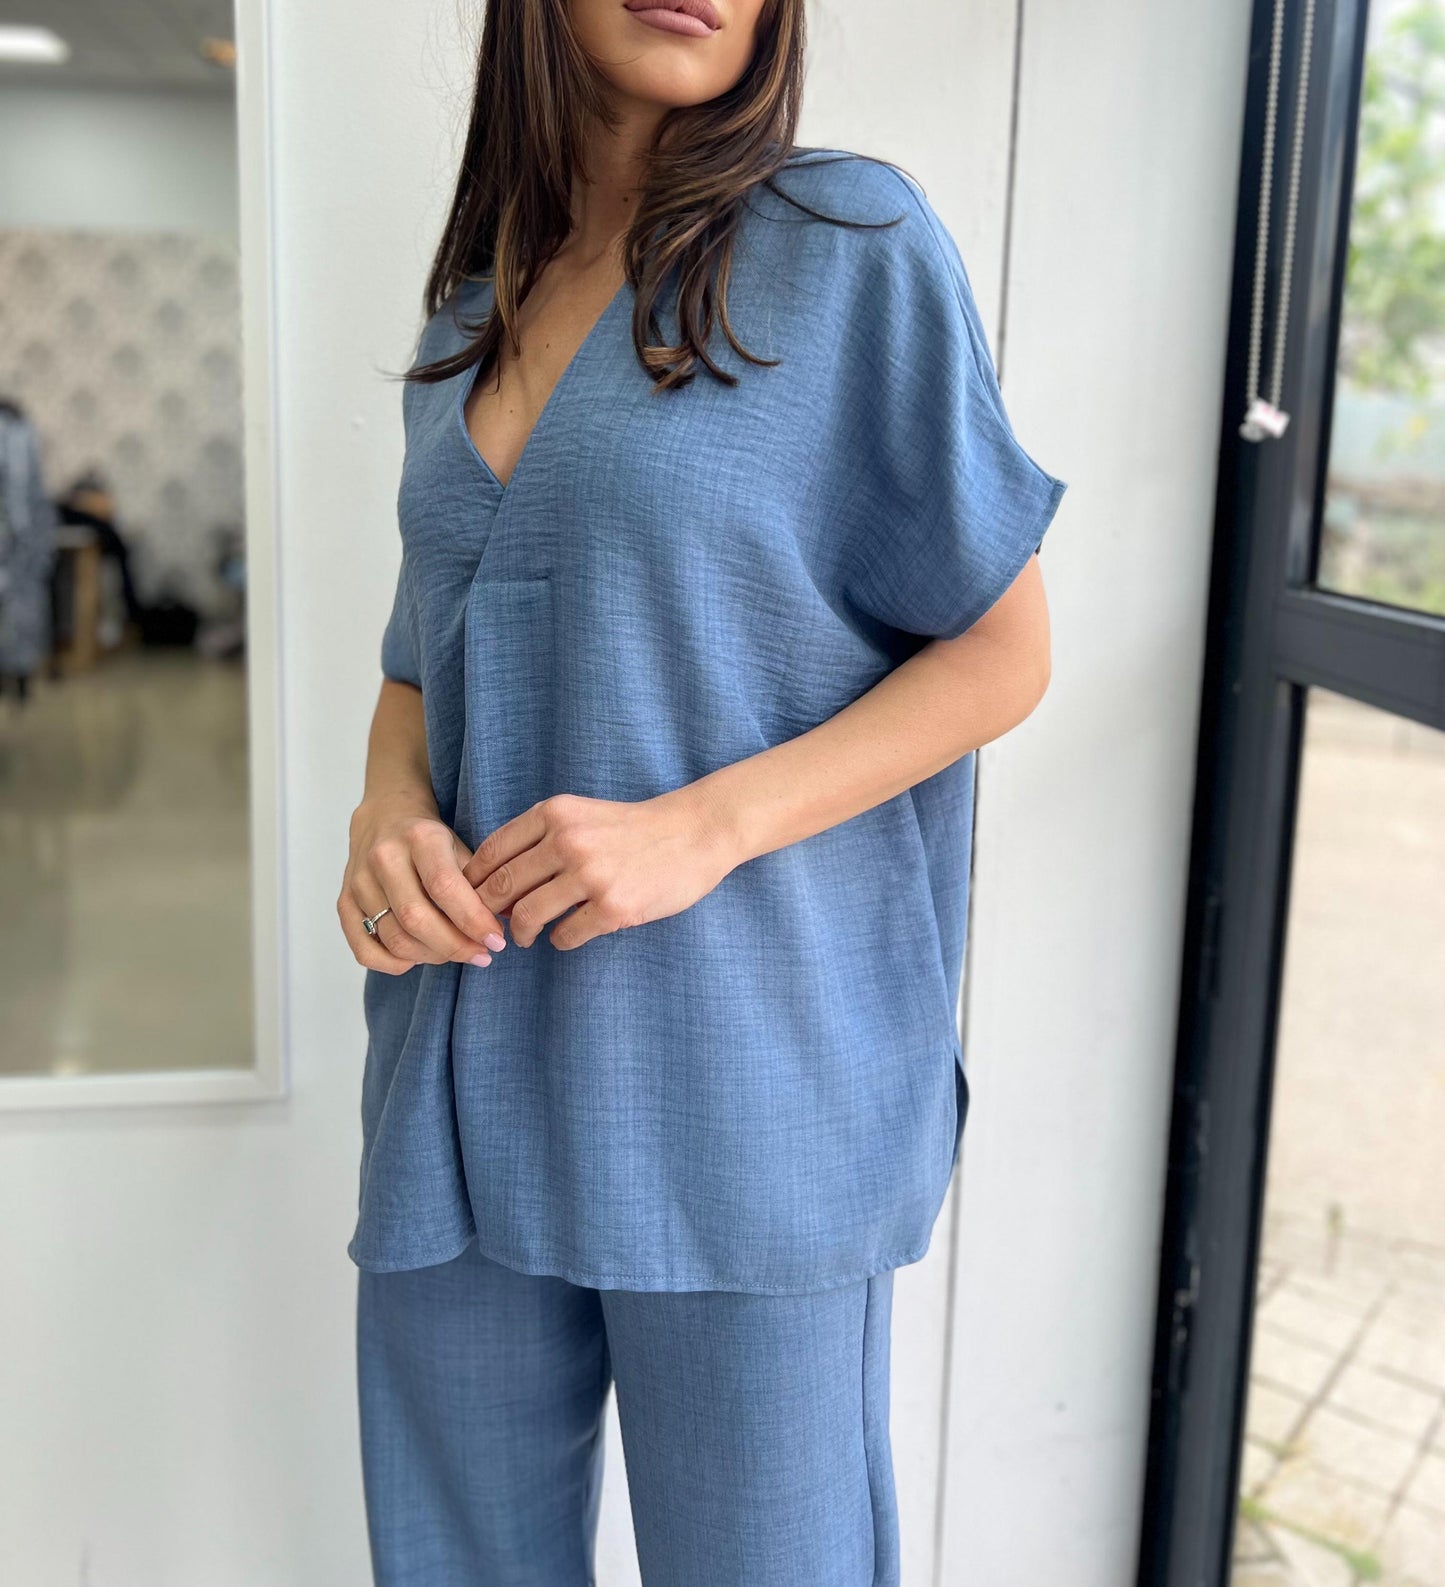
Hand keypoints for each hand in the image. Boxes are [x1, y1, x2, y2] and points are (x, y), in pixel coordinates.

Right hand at [339, 792, 509, 975]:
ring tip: (455, 953)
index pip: (445, 888)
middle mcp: (383, 858)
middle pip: (417, 919)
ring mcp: (359, 882)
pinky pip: (366, 951)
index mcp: (419, 838)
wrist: (384, 817)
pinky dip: (396, 964)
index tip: (496, 940)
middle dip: (455, 946)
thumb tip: (507, 923)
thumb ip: (480, 882)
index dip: (473, 921)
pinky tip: (420, 957)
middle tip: (481, 955)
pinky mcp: (344, 902)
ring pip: (395, 939)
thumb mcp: (460, 845)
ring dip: (432, 956)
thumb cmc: (430, 839)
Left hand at [462, 788, 737, 950]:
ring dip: (522, 933)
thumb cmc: (633, 828)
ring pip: (528, 916)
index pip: (492, 851)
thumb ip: (541, 839)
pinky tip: (568, 935)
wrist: (695, 832)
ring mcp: (591, 876)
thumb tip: (497, 885)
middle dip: (489, 913)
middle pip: (501, 887)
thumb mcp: (581, 815)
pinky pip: (566, 935)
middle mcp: (567, 841)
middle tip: (494, 926)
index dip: (474, 881)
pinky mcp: (614, 907)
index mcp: (555, 813)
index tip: (473, 900)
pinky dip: (560, 940)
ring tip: (528, 936)